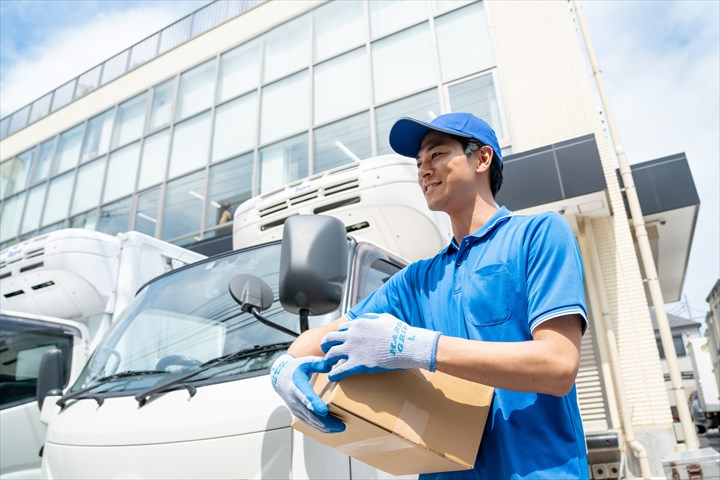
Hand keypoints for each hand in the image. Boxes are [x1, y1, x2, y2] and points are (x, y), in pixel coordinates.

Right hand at [270, 353, 344, 432]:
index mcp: (297, 386)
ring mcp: (296, 409)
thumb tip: (331, 365)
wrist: (280, 379)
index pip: (305, 396)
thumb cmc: (296, 369)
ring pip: (311, 422)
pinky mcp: (298, 414)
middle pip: (310, 414)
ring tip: (340, 428)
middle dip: (326, 422)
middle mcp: (295, 400)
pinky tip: (331, 429)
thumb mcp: (306, 362)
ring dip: (326, 427)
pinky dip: (320, 427)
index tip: (324, 411)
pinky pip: (310, 423)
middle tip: (342, 426)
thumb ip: (318, 363)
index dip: (314, 404)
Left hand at [320, 313, 440, 382]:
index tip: (340, 342)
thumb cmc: (400, 332)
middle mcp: (352, 335)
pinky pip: (339, 370)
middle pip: (330, 338)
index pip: (341, 329)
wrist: (407, 346)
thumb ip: (372, 318)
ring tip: (329, 365)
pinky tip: (332, 377)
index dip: (340, 336)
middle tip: (327, 351)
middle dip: (326, 345)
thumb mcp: (384, 318)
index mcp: (358, 323)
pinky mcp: (357, 364)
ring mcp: (353, 349)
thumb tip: (366, 319)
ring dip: (328, 360)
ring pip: (331, 354)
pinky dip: (333, 374)